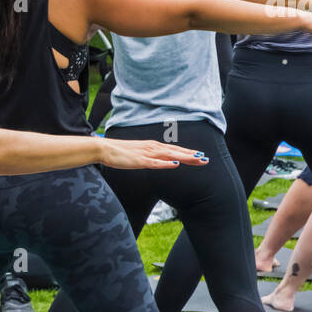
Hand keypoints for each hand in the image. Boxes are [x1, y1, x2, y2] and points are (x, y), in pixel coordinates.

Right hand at [94, 138, 208, 170]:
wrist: (105, 148)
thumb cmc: (120, 152)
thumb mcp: (139, 154)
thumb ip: (151, 157)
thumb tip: (160, 160)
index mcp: (153, 147)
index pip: (174, 150)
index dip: (188, 153)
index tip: (201, 156)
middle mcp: (153, 148)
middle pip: (176, 152)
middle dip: (192, 156)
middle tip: (206, 159)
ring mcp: (146, 154)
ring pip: (169, 156)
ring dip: (184, 157)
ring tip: (197, 159)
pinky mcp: (139, 161)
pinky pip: (155, 163)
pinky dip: (166, 164)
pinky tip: (175, 164)